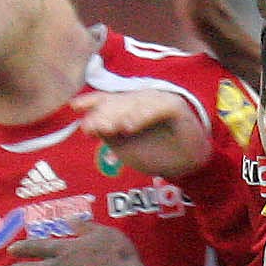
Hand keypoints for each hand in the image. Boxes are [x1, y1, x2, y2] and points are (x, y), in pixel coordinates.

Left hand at [73, 90, 211, 176]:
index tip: (75, 107)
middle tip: (91, 127)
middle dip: (103, 113)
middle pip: (120, 101)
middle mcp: (142, 100)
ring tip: (108, 128)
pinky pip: (158, 108)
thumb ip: (108, 135)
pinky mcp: (176, 106)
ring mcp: (159, 101)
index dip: (92, 101)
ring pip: (136, 103)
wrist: (189, 165)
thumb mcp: (126, 147)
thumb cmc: (158, 154)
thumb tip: (88, 125)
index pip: (109, 100)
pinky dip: (143, 116)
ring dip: (120, 115)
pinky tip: (129, 126)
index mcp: (129, 107)